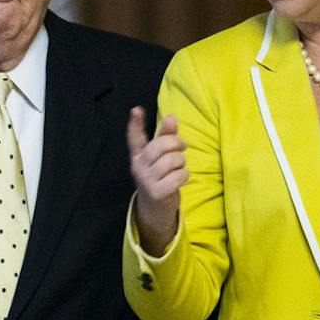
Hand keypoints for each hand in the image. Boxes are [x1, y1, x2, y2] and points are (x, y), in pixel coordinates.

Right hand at [125, 106, 186, 256]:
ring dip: (182, 163)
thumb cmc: (161, 177)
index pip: (134, 138)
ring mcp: (146, 180)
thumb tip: (171, 117)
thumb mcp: (162, 157)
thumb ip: (166, 137)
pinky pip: (178, 176)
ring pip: (172, 160)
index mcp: (138, 156)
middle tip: (182, 148)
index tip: (136, 110)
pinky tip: (180, 180)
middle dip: (176, 144)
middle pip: (159, 146)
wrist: (156, 209)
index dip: (135, 124)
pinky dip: (184, 176)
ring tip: (179, 168)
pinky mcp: (156, 192)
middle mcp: (139, 167)